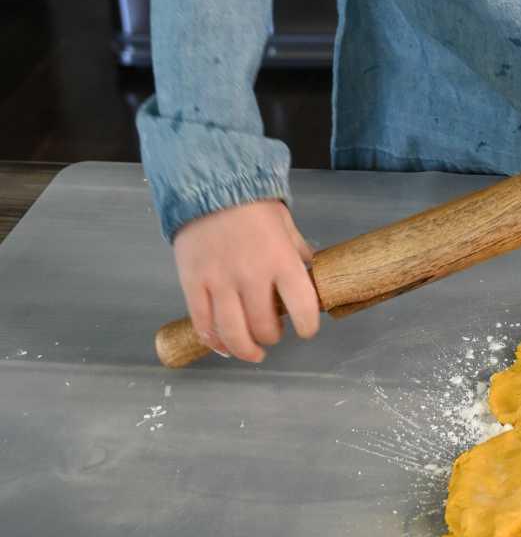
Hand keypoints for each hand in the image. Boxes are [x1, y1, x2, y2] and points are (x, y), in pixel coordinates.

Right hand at [173, 199, 320, 364]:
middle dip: (273, 337)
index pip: (302, 306)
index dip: (308, 325)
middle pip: (264, 326)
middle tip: (274, 333)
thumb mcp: (285, 223)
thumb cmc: (252, 204)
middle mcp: (251, 274)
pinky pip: (203, 324)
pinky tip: (223, 345)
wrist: (208, 185)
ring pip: (233, 333)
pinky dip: (214, 342)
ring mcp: (219, 282)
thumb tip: (311, 274)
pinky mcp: (193, 284)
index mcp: (280, 259)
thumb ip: (297, 252)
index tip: (307, 330)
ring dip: (246, 349)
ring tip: (253, 351)